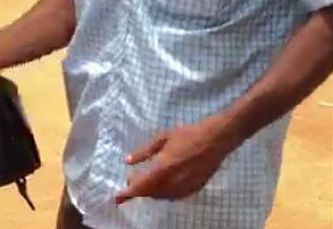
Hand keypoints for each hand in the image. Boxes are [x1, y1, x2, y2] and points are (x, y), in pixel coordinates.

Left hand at [115, 116, 240, 204]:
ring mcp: (185, 187)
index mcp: (163, 168)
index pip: (140, 186)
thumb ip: (144, 152)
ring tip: (146, 180)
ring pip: (162, 196)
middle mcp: (173, 181)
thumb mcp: (161, 138)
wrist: (216, 139)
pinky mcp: (195, 189)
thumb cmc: (187, 135)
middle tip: (132, 179)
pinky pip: (174, 196)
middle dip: (139, 189)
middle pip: (149, 193)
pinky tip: (164, 183)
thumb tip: (127, 161)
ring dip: (151, 191)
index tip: (116, 198)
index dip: (127, 194)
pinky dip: (165, 192)